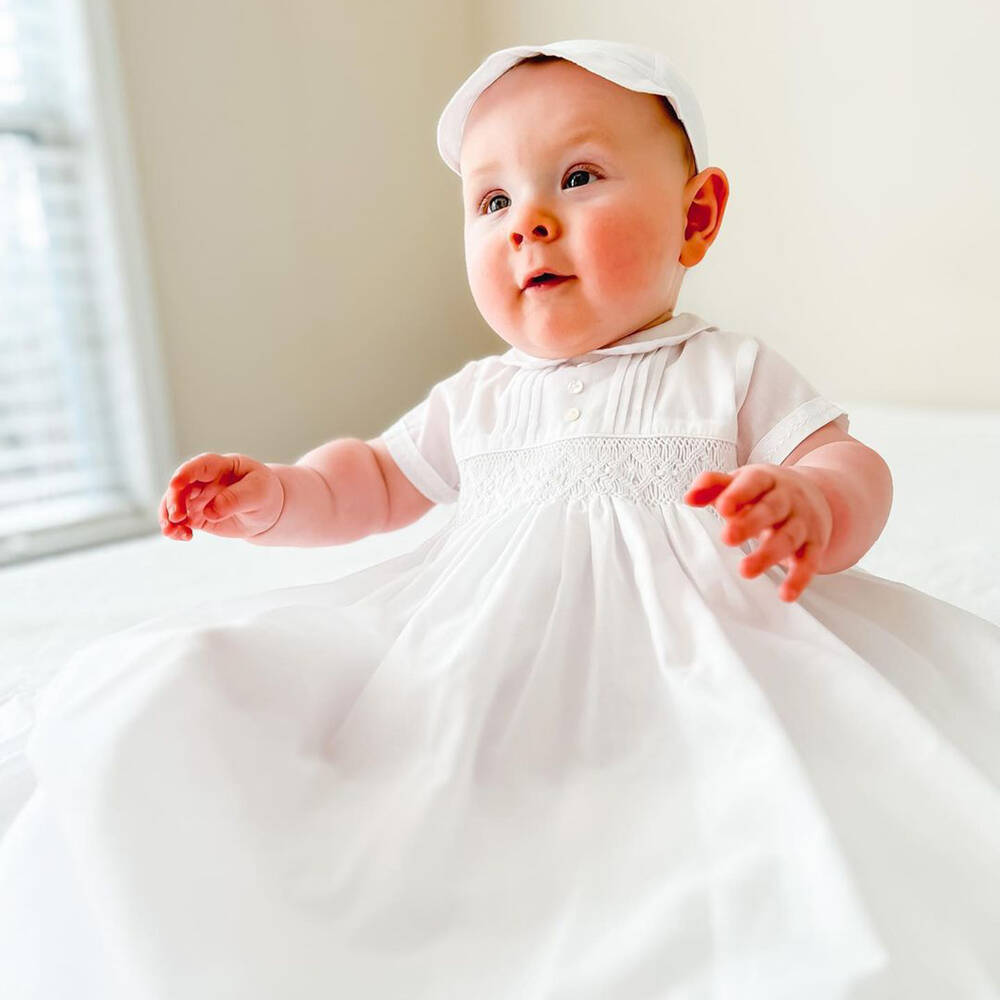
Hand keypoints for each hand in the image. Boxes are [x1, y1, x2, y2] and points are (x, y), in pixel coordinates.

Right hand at [159, 453, 283, 540]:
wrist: (266, 509)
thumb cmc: (263, 493)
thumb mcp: (258, 493)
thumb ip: (235, 499)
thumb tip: (209, 511)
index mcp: (221, 466)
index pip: (200, 465)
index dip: (186, 473)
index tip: (174, 485)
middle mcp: (203, 480)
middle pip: (181, 486)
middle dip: (173, 501)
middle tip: (177, 517)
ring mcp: (197, 497)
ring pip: (173, 504)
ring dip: (169, 518)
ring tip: (173, 532)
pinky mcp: (196, 515)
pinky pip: (179, 521)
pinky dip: (175, 529)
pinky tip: (184, 537)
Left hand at [683, 464, 832, 601]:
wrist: (815, 494)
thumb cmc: (766, 490)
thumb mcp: (742, 481)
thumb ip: (714, 486)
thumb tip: (689, 498)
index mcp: (766, 480)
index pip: (754, 482)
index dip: (738, 494)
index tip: (722, 508)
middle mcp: (788, 499)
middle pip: (771, 510)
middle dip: (750, 524)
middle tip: (727, 538)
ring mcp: (803, 522)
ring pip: (788, 537)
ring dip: (767, 555)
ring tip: (745, 570)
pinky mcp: (814, 544)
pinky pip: (809, 562)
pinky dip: (798, 578)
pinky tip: (785, 594)